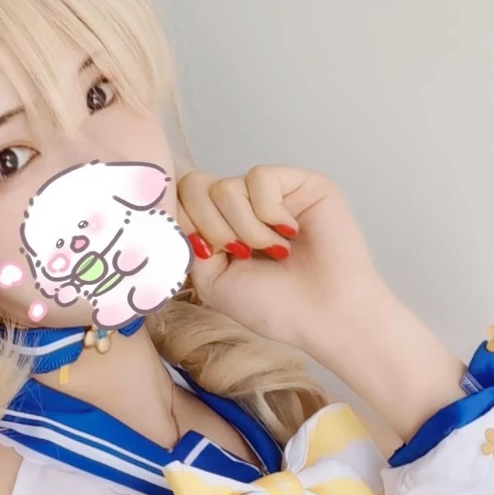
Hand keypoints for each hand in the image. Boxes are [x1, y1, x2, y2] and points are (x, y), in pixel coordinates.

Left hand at [174, 164, 385, 354]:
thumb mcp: (210, 279)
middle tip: (241, 254)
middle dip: (210, 228)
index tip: (209, 255)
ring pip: (225, 187)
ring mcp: (271, 191)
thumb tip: (169, 203)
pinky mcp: (300, 181)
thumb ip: (186, 240)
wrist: (324, 316)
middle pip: (195, 185)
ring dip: (245, 230)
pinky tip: (290, 234)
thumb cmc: (274, 306)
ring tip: (274, 252)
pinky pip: (259, 178)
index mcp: (220, 224)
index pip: (180, 198)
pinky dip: (269, 214)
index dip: (185, 225)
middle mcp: (244, 203)